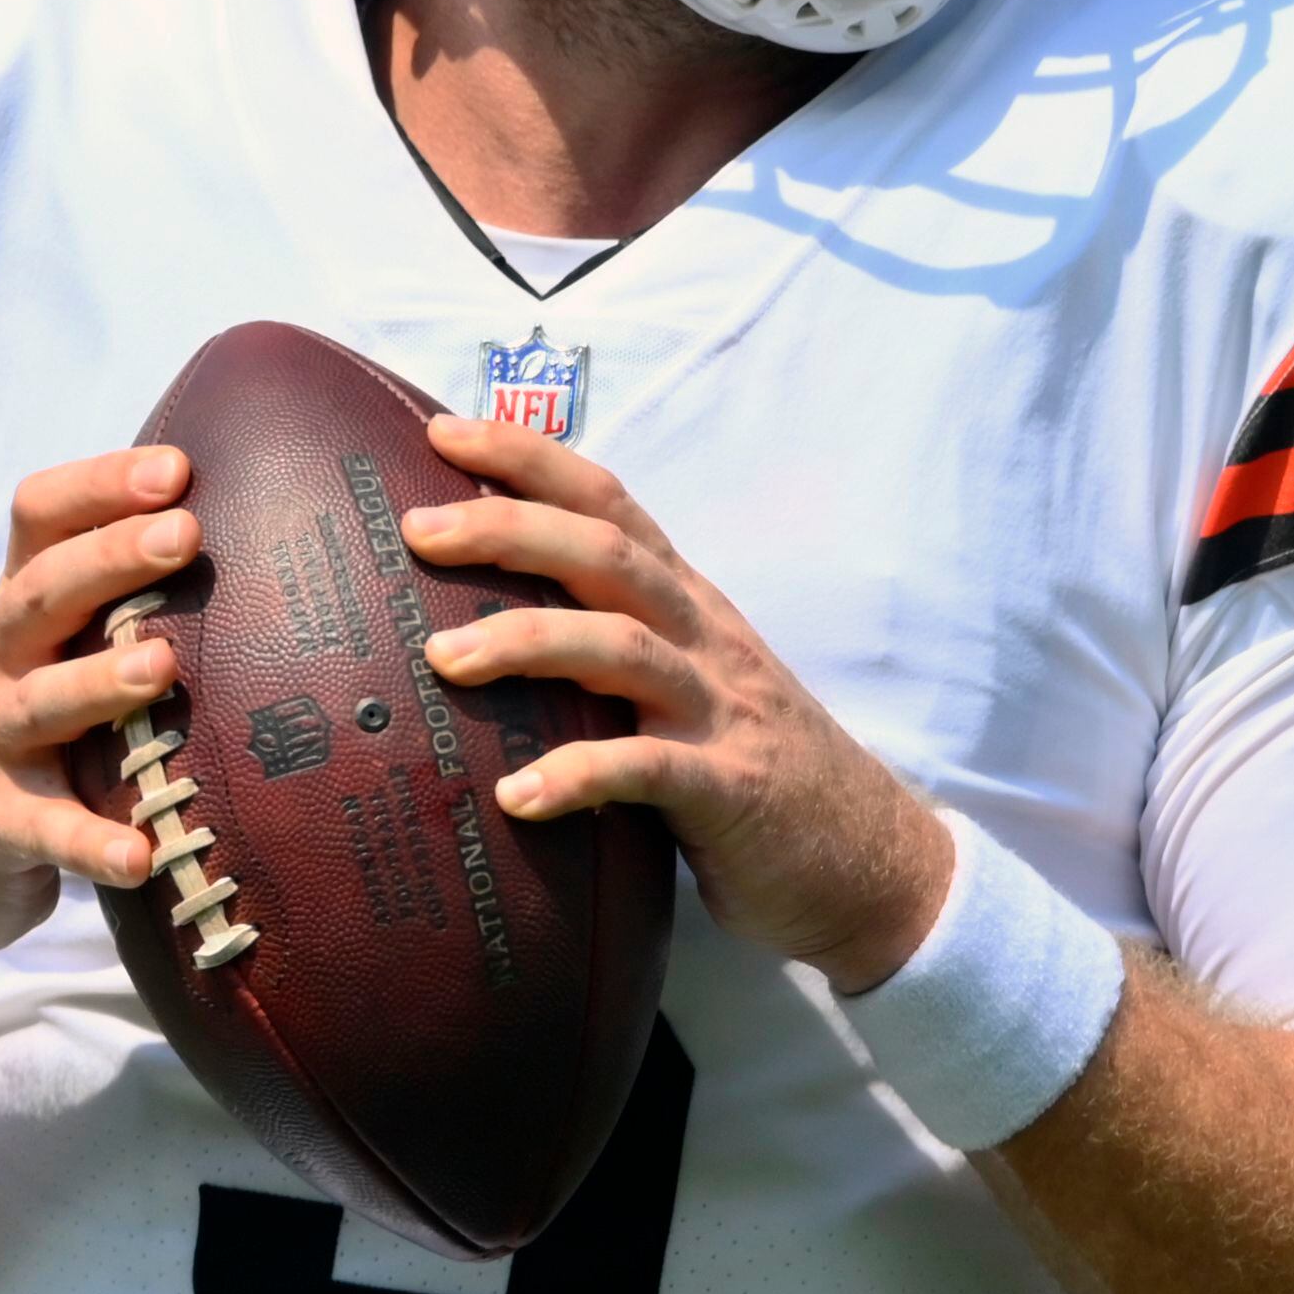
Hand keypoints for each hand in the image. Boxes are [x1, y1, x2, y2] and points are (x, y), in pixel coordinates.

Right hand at [0, 448, 188, 958]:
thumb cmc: (14, 740)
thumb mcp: (42, 660)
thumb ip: (106, 610)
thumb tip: (232, 538)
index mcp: (16, 615)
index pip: (39, 522)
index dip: (99, 486)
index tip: (177, 469)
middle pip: (41, 594)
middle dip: (111, 558)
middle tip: (185, 535)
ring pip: (38, 703)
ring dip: (99, 682)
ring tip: (162, 667)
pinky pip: (43, 832)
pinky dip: (91, 843)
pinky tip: (140, 856)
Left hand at [404, 416, 951, 993]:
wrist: (874, 861)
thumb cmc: (753, 773)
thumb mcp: (688, 688)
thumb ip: (613, 654)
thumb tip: (482, 634)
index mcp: (689, 607)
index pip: (610, 505)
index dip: (531, 460)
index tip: (445, 432)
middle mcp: (705, 640)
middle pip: (608, 554)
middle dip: (511, 530)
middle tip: (418, 529)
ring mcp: (721, 712)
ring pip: (622, 648)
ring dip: (527, 641)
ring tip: (441, 660)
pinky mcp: (731, 790)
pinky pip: (649, 771)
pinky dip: (578, 776)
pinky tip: (516, 796)